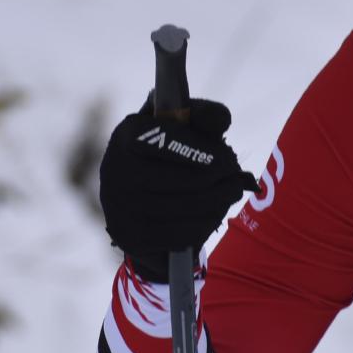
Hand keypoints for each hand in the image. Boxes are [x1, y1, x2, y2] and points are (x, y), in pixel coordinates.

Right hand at [98, 96, 259, 281]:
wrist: (131, 203)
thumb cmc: (163, 154)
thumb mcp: (177, 127)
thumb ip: (201, 116)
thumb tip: (222, 119)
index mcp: (128, 134)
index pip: (169, 141)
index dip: (205, 152)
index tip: (227, 158)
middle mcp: (117, 169)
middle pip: (190, 179)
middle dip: (223, 177)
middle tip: (235, 177)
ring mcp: (121, 206)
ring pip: (193, 206)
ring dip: (222, 199)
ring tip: (232, 191)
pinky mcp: (131, 236)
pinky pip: (186, 232)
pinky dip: (208, 221)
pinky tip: (215, 212)